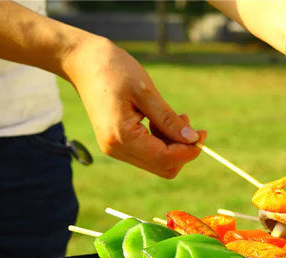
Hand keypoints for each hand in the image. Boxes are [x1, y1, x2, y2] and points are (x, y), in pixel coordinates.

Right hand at [63, 36, 204, 177]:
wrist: (82, 62)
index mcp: (122, 136)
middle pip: (164, 167)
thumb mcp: (146, 91)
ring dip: (173, 146)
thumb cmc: (113, 69)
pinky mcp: (117, 144)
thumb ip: (168, 119)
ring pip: (157, 163)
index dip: (189, 151)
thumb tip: (192, 140)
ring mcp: (115, 149)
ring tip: (177, 117)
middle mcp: (117, 149)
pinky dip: (161, 143)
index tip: (203, 134)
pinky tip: (162, 122)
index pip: (166, 158)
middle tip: (190, 125)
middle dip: (183, 150)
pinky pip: (148, 154)